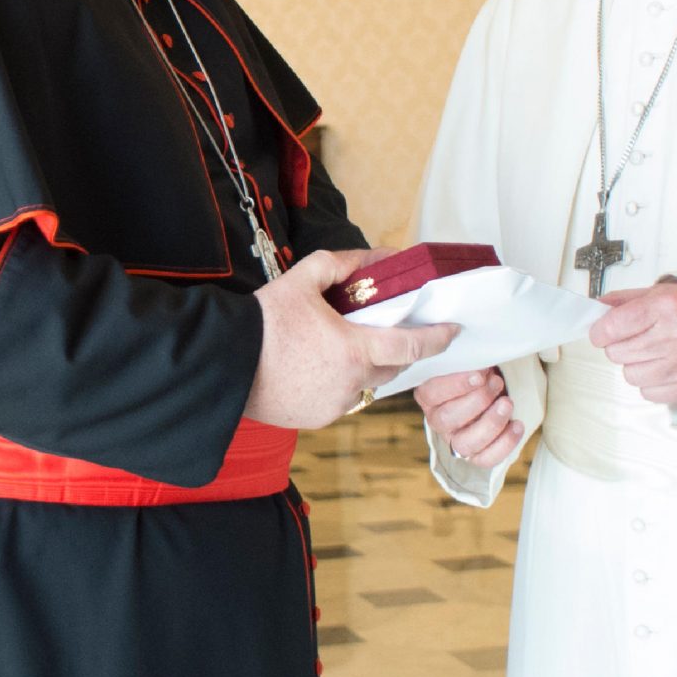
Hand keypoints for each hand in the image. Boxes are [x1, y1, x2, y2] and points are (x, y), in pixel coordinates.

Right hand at [246, 248, 459, 429]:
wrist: (223, 363)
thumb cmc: (262, 322)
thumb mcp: (302, 280)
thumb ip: (342, 265)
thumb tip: (375, 257)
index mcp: (354, 350)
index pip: (412, 346)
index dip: (437, 338)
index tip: (453, 331)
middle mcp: (351, 383)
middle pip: (392, 367)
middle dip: (397, 350)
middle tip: (392, 332)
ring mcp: (334, 405)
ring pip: (366, 385)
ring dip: (365, 368)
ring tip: (346, 348)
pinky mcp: (316, 418)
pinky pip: (342, 400)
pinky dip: (340, 384)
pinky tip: (320, 368)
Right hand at [420, 368, 521, 469]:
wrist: (497, 389)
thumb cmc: (481, 372)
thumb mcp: (472, 361)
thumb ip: (470, 358)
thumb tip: (480, 355)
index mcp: (429, 395)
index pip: (432, 393)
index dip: (455, 385)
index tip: (480, 374)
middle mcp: (437, 420)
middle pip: (447, 419)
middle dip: (477, 401)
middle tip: (497, 383)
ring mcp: (454, 440)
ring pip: (464, 444)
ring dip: (490, 423)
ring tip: (508, 403)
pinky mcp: (474, 455)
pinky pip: (485, 459)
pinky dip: (504, 444)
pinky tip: (517, 424)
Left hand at [592, 281, 676, 404]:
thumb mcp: (661, 293)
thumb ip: (624, 301)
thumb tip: (596, 311)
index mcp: (667, 307)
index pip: (612, 326)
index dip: (599, 331)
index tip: (601, 331)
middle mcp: (676, 336)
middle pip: (616, 353)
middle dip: (619, 346)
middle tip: (637, 338)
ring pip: (629, 375)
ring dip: (635, 365)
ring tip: (654, 352)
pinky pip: (648, 392)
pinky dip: (651, 382)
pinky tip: (665, 366)